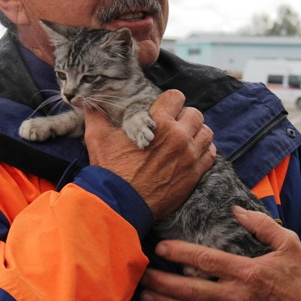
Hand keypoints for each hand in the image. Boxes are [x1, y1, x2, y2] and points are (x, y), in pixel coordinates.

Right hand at [83, 89, 215, 219]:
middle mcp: (178, 136)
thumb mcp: (98, 137)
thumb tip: (90, 102)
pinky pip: (210, 154)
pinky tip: (191, 153)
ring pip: (206, 132)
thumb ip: (96, 115)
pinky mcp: (194, 174)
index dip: (169, 101)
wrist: (119, 204)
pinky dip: (203, 151)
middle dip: (184, 116)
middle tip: (173, 125)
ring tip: (184, 138)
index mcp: (159, 123)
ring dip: (196, 132)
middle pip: (195, 114)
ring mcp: (189, 156)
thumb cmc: (109, 170)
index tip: (164, 108)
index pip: (176, 97)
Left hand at [140, 207, 300, 300]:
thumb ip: (261, 225)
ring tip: (146, 296)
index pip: (206, 261)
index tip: (161, 248)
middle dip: (164, 284)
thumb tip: (236, 209)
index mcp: (248, 272)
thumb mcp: (288, 243)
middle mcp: (238, 296)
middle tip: (142, 276)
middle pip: (192, 291)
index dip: (181, 254)